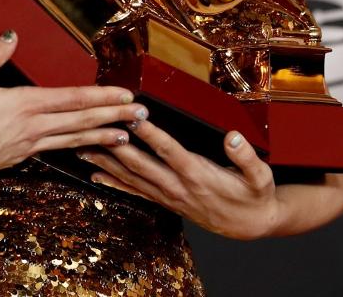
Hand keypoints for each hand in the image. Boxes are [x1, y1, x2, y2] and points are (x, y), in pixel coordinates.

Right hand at [0, 31, 146, 188]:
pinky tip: (84, 149)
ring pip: (72, 140)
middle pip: (81, 121)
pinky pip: (55, 151)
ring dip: (101, 137)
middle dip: (114, 117)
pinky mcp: (18, 158)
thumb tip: (11, 34)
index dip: (102, 96)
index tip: (126, 96)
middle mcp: (32, 127)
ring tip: (125, 137)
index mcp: (25, 105)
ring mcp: (27, 146)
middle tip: (143, 117)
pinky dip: (75, 148)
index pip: (73, 99)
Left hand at [77, 119, 281, 239]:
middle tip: (94, 128)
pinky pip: (135, 193)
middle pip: (141, 164)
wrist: (250, 225)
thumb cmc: (254, 196)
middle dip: (115, 145)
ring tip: (82, 148)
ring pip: (132, 178)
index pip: (169, 150)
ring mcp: (169, 196)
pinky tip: (96, 175)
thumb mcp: (260, 177)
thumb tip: (233, 137)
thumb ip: (246, 156)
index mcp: (199, 175)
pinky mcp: (165, 202)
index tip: (133, 116)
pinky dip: (114, 184)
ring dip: (106, 163)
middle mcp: (178, 186)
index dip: (150, 133)